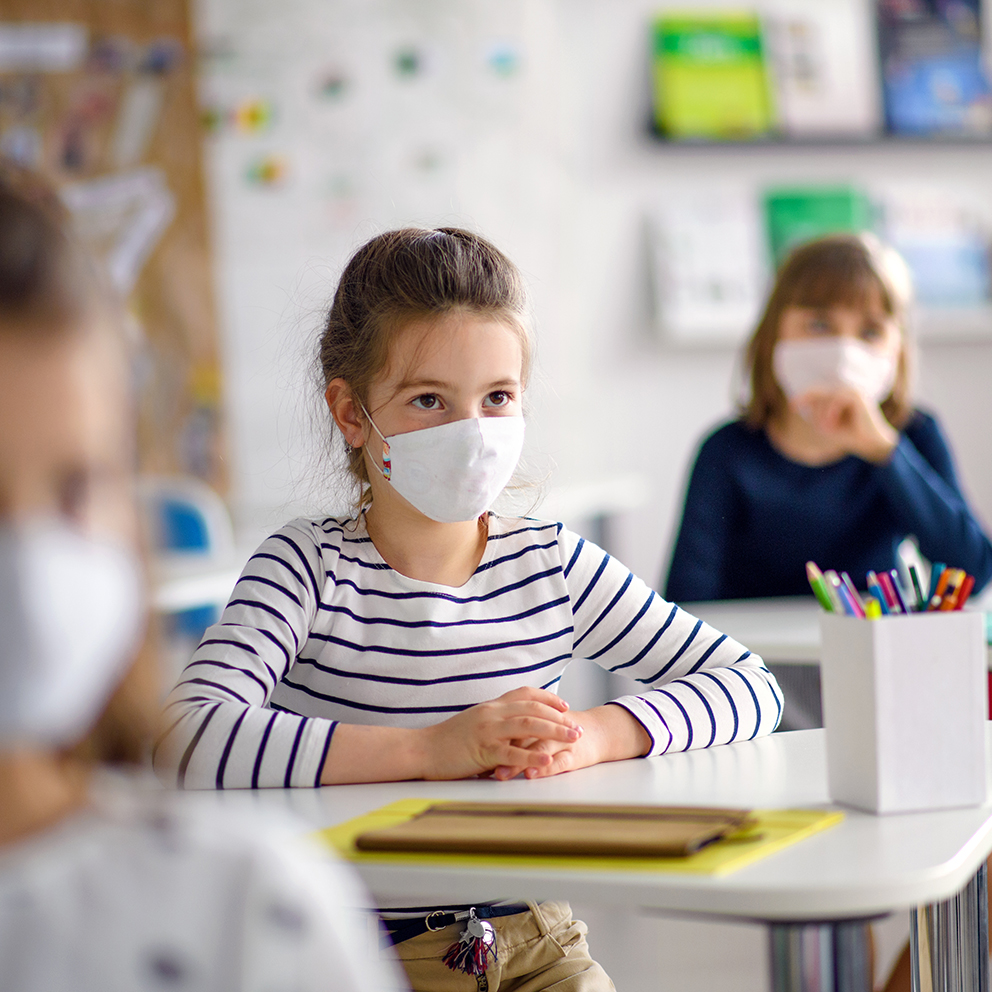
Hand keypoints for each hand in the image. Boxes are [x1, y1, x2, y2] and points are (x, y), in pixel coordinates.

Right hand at [418, 687, 582, 779]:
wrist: (421, 749)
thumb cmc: (446, 740)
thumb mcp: (473, 723)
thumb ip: (494, 722)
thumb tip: (513, 728)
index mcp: (491, 706)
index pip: (525, 694)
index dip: (547, 698)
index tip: (564, 704)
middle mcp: (492, 713)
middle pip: (533, 709)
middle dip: (559, 717)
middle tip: (578, 727)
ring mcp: (487, 730)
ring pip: (528, 725)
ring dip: (554, 731)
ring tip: (573, 739)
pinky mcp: (482, 750)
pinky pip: (512, 752)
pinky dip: (532, 756)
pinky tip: (548, 760)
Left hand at [491, 704, 651, 780]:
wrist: (598, 732)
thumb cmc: (560, 732)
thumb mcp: (535, 729)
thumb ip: (513, 734)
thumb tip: (480, 748)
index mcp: (532, 718)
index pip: (508, 725)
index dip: (488, 738)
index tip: (469, 752)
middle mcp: (544, 728)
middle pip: (519, 735)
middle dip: (498, 750)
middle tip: (478, 763)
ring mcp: (560, 740)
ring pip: (537, 748)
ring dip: (518, 760)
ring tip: (501, 773)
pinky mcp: (574, 754)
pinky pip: (558, 761)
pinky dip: (544, 767)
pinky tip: (532, 774)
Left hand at [794, 385, 896, 462]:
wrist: (869, 442)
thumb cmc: (848, 434)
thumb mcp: (825, 424)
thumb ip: (814, 413)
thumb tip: (796, 402)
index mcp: (838, 395)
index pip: (817, 391)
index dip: (804, 396)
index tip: (792, 406)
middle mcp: (845, 390)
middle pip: (819, 395)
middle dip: (816, 414)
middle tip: (824, 429)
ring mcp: (851, 391)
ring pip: (826, 397)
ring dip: (823, 415)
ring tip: (828, 429)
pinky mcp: (857, 396)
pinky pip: (836, 398)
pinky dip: (831, 412)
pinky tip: (833, 424)